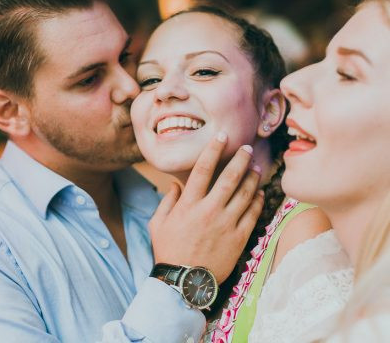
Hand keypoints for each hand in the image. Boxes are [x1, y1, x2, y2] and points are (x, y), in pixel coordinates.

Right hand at [149, 132, 263, 283]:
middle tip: (247, 147)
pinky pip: (253, 214)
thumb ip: (166, 201)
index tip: (222, 136)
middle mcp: (209, 210)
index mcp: (189, 204)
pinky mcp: (239, 238)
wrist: (185, 282)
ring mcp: (226, 223)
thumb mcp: (158, 224)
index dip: (213, 150)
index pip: (203, 169)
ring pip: (245, 193)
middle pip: (230, 177)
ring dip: (252, 177)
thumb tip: (175, 184)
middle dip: (240, 159)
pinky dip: (258, 201)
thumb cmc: (169, 251)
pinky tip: (260, 192)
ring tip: (256, 166)